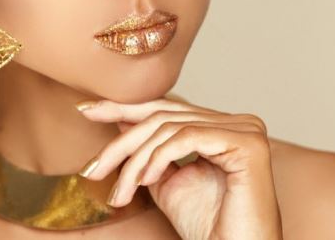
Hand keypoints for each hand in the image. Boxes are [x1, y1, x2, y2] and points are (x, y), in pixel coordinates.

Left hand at [76, 97, 282, 239]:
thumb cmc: (206, 226)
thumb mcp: (164, 179)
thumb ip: (148, 149)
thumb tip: (120, 119)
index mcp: (222, 126)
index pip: (166, 108)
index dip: (123, 108)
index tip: (86, 110)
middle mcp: (237, 121)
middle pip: (163, 117)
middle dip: (122, 142)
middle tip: (92, 168)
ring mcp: (245, 129)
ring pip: (169, 127)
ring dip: (135, 160)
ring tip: (121, 192)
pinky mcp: (247, 143)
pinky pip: (187, 137)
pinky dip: (158, 157)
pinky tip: (145, 180)